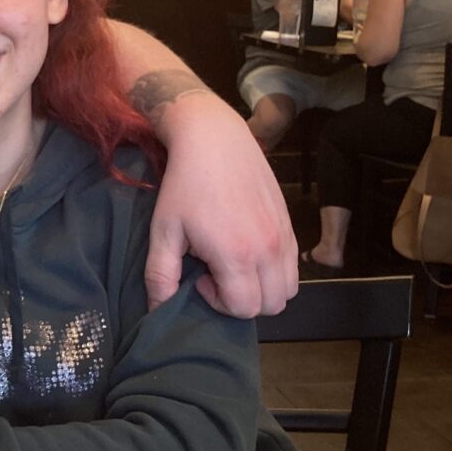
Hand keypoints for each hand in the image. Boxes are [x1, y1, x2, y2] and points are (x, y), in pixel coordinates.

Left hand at [146, 91, 296, 316]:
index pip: (244, 308)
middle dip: (243, 300)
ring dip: (263, 289)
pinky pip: (294, 265)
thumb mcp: (164, 232)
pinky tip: (247, 248)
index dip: (219, 302)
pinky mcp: (290, 222)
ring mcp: (284, 234)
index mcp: (238, 254)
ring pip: (288, 289)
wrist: (213, 139)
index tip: (200, 277)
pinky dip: (275, 270)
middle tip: (217, 274)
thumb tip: (157, 311)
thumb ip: (161, 276)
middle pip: (271, 305)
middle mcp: (269, 248)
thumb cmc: (184, 185)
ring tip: (234, 265)